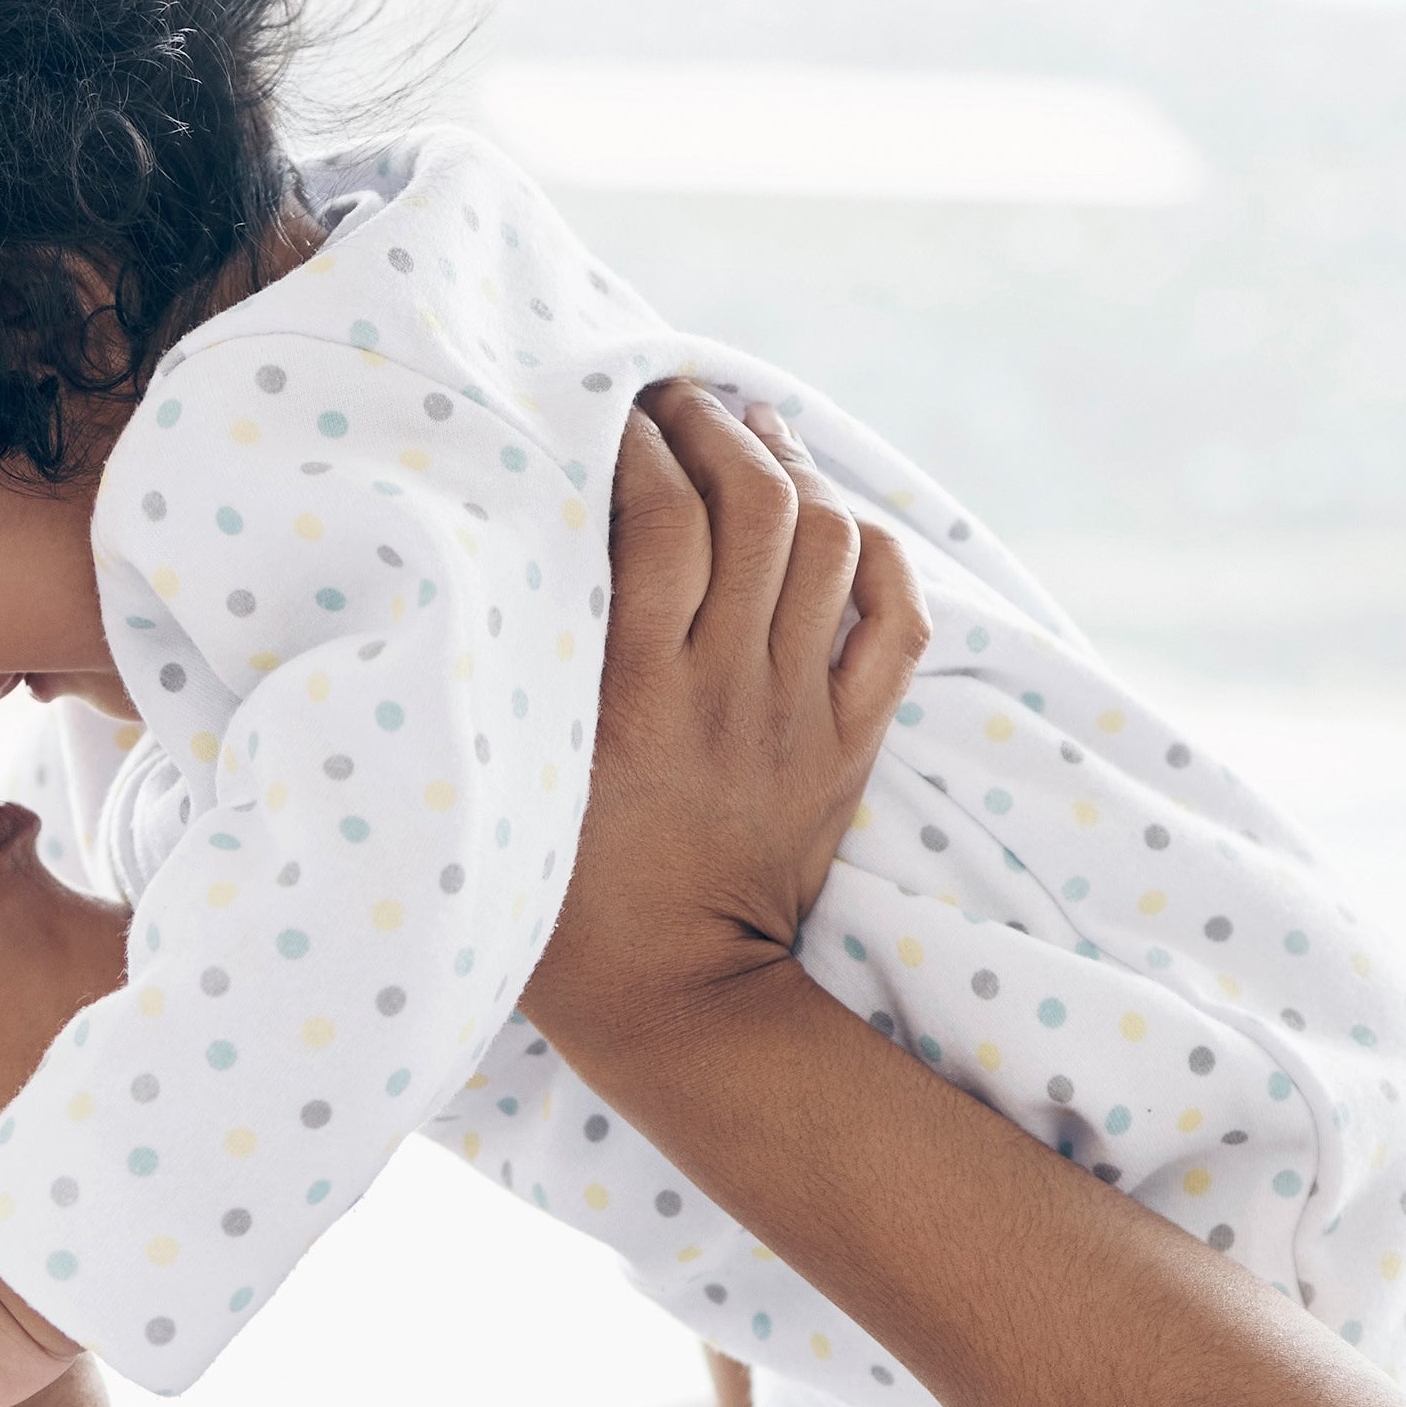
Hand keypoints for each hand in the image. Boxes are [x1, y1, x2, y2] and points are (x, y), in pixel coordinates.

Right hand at [522, 384, 922, 1079]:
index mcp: (632, 695)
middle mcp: (726, 690)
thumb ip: (521, 671)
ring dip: (791, 468)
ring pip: (826, 542)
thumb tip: (514, 551)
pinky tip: (838, 525)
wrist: (674, 1006)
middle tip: (674, 400)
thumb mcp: (512, 778)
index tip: (601, 410)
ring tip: (750, 435)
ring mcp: (798, 715)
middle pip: (754, 504)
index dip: (633, 438)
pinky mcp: (847, 748)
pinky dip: (876, 556)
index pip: (654, 514)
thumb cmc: (559, 903)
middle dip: (715, 425)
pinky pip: (893, 623)